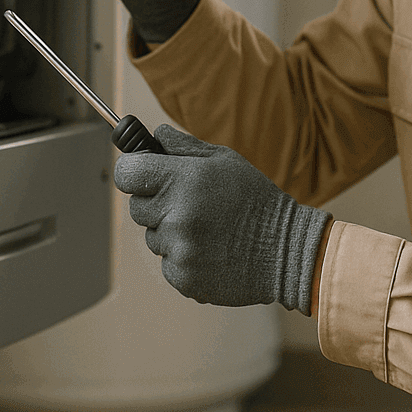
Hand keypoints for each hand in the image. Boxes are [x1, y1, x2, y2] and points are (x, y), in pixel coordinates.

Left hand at [114, 125, 331, 311]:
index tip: (141, 174)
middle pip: (136, 207)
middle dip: (155, 203)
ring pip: (153, 237)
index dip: (132, 172)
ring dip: (170, 231)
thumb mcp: (225, 161)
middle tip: (188, 202)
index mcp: (184, 180)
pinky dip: (182, 257)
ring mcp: (178, 249)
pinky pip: (167, 262)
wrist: (285, 251)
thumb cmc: (256, 201)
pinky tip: (210, 249)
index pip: (127, 173)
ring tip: (207, 228)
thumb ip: (184, 146)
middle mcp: (176, 215)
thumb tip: (155, 135)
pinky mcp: (182, 277)